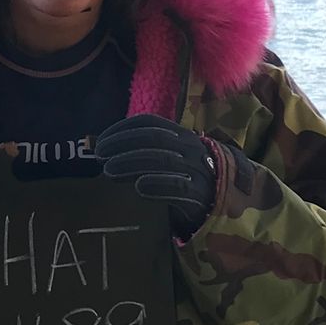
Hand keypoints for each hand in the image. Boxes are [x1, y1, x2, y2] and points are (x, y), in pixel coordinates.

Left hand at [94, 113, 216, 237]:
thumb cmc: (187, 177)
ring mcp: (197, 170)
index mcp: (180, 135)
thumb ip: (142, 151)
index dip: (123, 129)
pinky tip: (139, 188)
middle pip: (153, 139)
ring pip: (162, 160)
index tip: (101, 141)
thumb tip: (98, 147)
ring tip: (109, 171)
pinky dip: (157, 185)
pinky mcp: (201, 194)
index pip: (150, 123)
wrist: (227, 201)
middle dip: (123, 144)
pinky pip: (178, 187)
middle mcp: (190, 148)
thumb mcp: (169, 158)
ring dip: (132, 163)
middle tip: (100, 156)